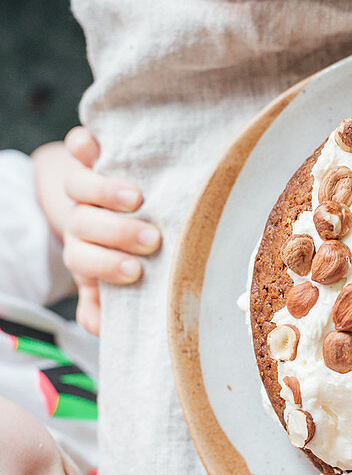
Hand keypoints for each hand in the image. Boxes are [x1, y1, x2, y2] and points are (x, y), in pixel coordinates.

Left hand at [62, 127, 160, 334]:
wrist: (93, 203)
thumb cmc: (113, 248)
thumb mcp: (105, 278)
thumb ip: (102, 302)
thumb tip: (101, 329)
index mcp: (83, 251)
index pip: (83, 260)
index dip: (105, 266)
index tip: (135, 272)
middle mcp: (80, 218)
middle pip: (83, 225)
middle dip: (115, 234)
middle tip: (150, 239)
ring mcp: (83, 187)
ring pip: (79, 188)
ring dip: (105, 193)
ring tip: (137, 199)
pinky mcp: (89, 157)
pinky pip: (78, 148)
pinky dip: (84, 145)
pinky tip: (99, 146)